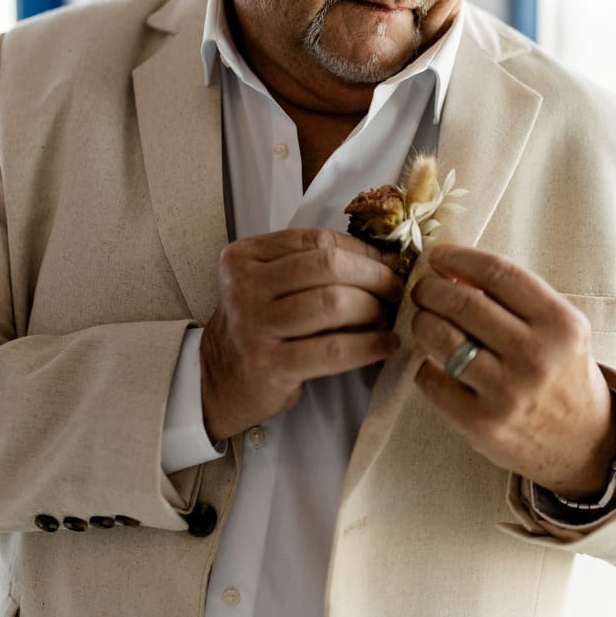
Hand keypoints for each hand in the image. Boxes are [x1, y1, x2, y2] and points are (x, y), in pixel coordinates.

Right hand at [201, 228, 401, 441]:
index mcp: (244, 256)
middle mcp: (244, 286)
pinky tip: (385, 345)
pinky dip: (370, 345)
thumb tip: (382, 255)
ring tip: (386, 318)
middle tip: (394, 290)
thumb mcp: (269, 283)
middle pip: (328, 266)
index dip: (361, 248)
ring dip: (373, 309)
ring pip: (334, 304)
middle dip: (373, 276)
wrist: (221, 377)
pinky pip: (334, 350)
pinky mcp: (270, 364)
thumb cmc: (259, 325)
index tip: (387, 262)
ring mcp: (254, 325)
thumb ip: (310, 263)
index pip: (316, 239)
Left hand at [410, 244, 615, 496]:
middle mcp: (536, 356)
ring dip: (422, 322)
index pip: (498, 273)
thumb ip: (516, 299)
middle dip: (431, 289)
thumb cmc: (563, 373)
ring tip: (424, 321)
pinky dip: (424, 366)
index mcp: (560, 323)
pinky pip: (432, 380)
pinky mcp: (482, 424)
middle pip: (463, 302)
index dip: (459, 257)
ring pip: (441, 338)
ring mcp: (508, 392)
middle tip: (423, 290)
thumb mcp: (559, 329)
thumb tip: (453, 270)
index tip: (439, 255)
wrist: (585, 443)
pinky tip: (434, 363)